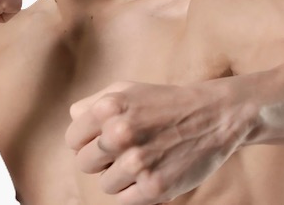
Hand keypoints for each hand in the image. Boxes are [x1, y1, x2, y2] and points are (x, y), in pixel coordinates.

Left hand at [65, 80, 254, 203]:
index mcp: (108, 107)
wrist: (211, 116)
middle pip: (85, 163)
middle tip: (123, 151)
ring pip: (104, 184)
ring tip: (140, 160)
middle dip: (100, 160)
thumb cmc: (162, 102)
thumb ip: (94, 103)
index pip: (73, 140)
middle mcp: (119, 133)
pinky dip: (133, 192)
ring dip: (118, 177)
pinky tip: (149, 174)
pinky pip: (123, 201)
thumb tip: (72, 118)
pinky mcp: (154, 188)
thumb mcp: (126, 90)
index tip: (102, 140)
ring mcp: (137, 162)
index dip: (85, 142)